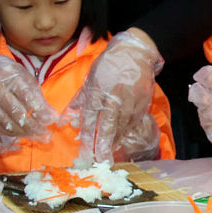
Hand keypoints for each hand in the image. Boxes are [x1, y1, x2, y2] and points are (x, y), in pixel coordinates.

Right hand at [0, 54, 56, 141]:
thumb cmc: (9, 76)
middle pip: (17, 113)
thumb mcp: (25, 79)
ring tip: (38, 136)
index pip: (27, 97)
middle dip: (34, 127)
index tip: (52, 120)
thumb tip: (53, 117)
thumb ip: (38, 97)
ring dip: (25, 133)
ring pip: (8, 124)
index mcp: (10, 77)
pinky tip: (22, 135)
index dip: (40, 111)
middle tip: (47, 135)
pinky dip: (12, 135)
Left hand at [63, 30, 163, 162]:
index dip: (88, 137)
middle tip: (100, 162)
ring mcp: (131, 100)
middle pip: (108, 126)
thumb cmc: (110, 63)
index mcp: (98, 90)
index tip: (86, 153)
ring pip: (123, 126)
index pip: (91, 118)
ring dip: (116, 142)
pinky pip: (134, 121)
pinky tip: (122, 140)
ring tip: (110, 156)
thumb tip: (68, 116)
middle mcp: (114, 97)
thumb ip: (81, 98)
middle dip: (104, 146)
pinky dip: (127, 132)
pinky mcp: (143, 102)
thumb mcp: (91, 77)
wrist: (136, 51)